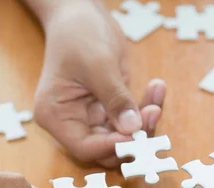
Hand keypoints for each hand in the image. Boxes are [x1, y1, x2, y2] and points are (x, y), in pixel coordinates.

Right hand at [29, 0, 165, 166]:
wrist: (80, 13)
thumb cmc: (77, 34)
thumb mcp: (97, 64)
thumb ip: (114, 98)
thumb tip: (133, 128)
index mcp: (56, 116)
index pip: (85, 147)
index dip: (113, 146)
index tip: (137, 136)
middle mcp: (73, 122)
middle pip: (108, 147)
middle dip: (134, 135)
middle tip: (154, 112)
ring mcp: (93, 117)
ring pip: (125, 137)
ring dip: (146, 121)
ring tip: (157, 95)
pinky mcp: (111, 109)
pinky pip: (133, 119)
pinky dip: (147, 106)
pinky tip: (157, 87)